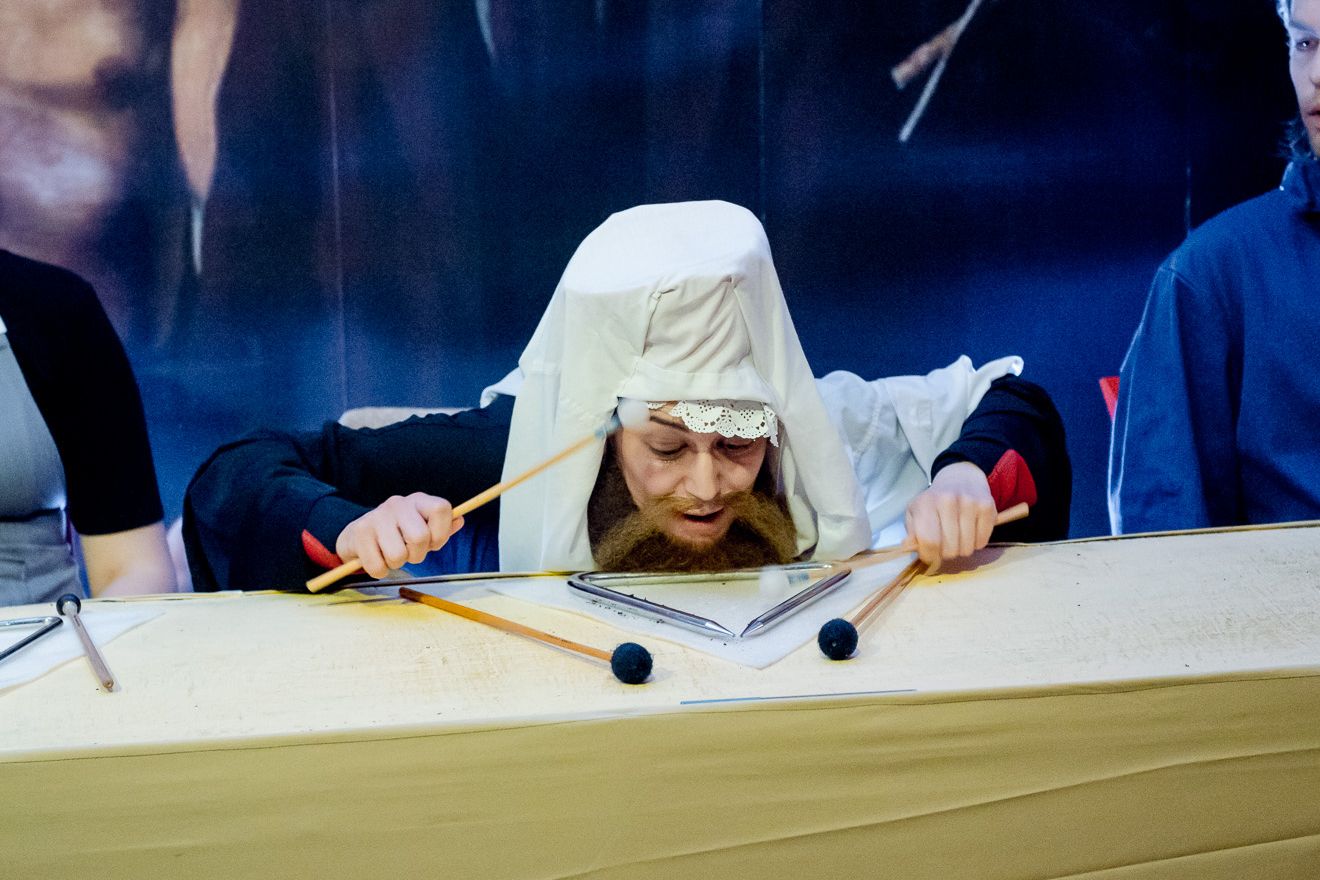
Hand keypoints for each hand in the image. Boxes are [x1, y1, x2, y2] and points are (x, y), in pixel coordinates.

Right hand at [335, 493, 463, 577]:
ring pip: (398, 554)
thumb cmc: (398, 534)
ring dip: (397, 564)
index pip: (441, 508)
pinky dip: (380, 570)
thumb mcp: (423, 528)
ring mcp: (376, 516)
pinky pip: (378, 566)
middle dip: (418, 554)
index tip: (433, 543)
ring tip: (392, 555)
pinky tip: (377, 558)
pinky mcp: (359, 532)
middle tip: (410, 554)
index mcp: (418, 501)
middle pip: (420, 536)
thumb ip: (442, 527)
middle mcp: (398, 503)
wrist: (358, 535)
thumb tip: (460, 521)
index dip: (442, 532)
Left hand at [903, 461, 996, 572]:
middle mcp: (948, 501)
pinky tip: (970, 531)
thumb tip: (909, 548)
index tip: (930, 555)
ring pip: (967, 548)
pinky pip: (982, 542)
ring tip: (957, 537)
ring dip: (961, 549)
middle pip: (949, 549)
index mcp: (926, 503)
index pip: (929, 542)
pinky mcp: (987, 507)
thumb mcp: (915, 513)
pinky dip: (976, 543)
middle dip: (946, 553)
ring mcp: (970, 503)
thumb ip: (911, 533)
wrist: (960, 478)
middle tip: (945, 544)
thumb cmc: (934, 501)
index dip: (929, 555)